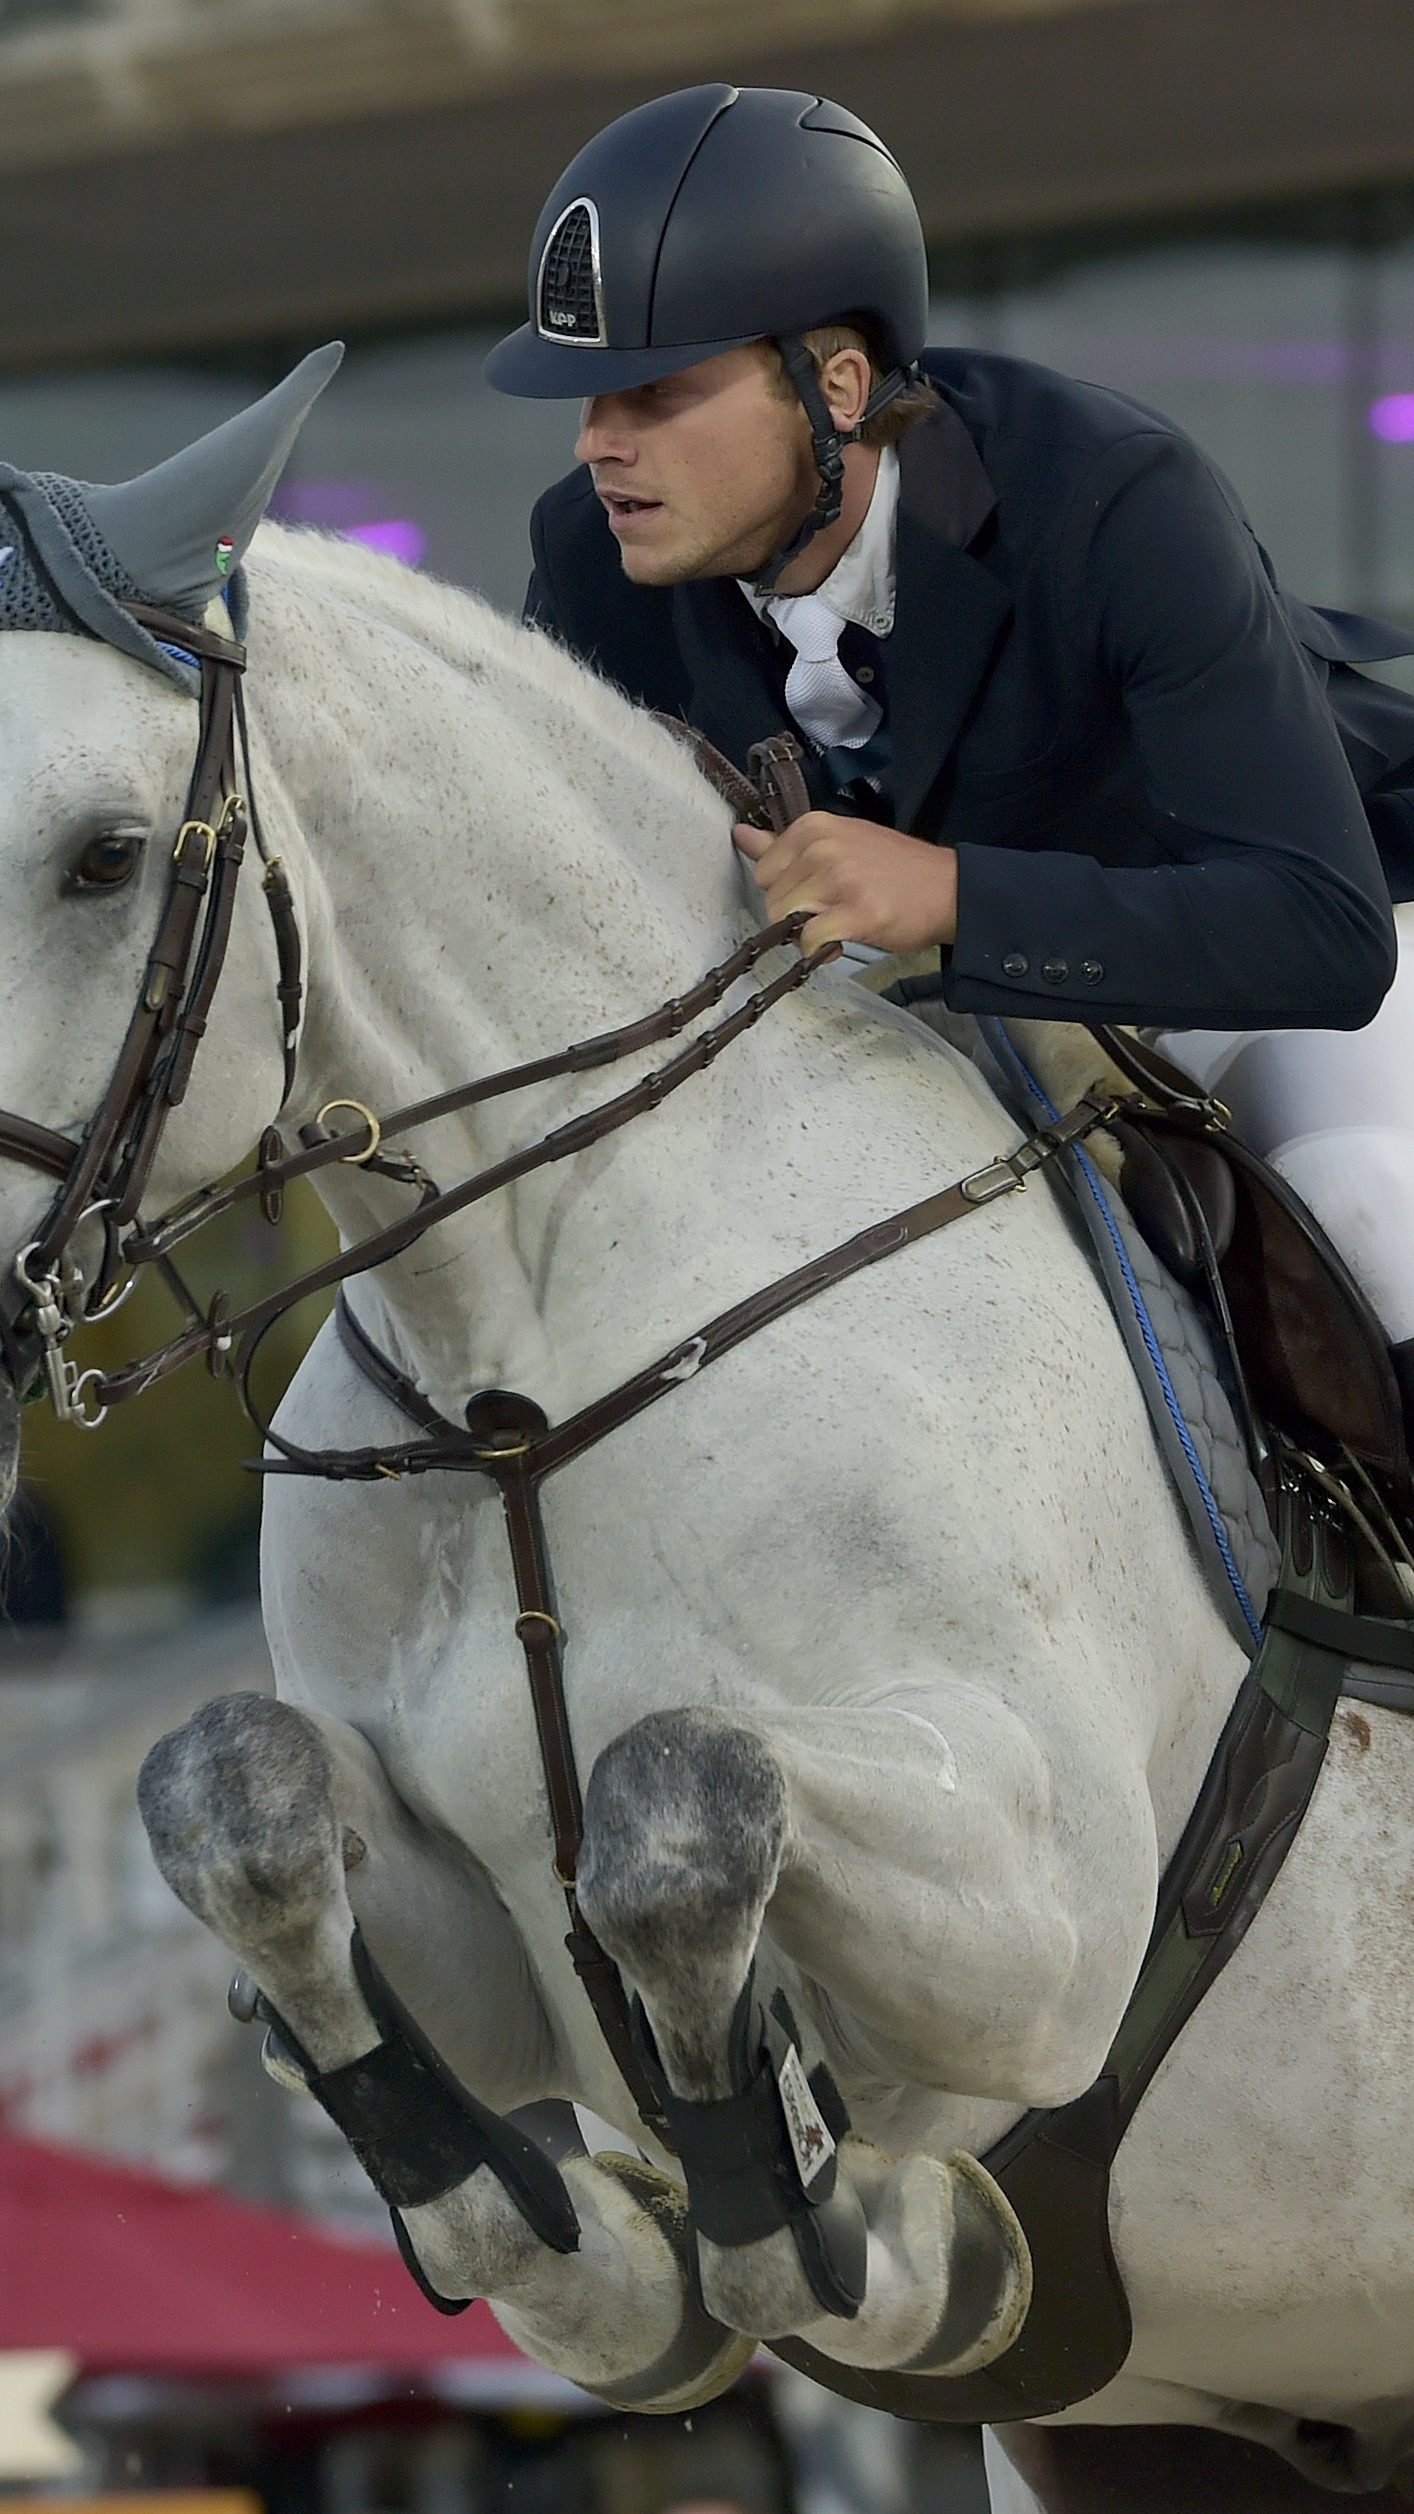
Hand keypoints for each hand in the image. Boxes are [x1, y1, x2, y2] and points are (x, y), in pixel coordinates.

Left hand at [734, 812, 958, 955]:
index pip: (763, 870)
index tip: (815, 891)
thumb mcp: (837, 841)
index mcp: (813, 827)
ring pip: (786, 920)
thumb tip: (740, 834)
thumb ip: (784, 844)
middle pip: (772, 898)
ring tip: (839, 922)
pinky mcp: (855, 912)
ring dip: (807, 932)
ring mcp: (838, 879)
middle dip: (795, 913)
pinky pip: (810, 940)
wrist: (948, 889)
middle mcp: (821, 847)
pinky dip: (819, 950)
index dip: (786, 888)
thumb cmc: (891, 868)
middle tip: (831, 909)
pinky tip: (840, 940)